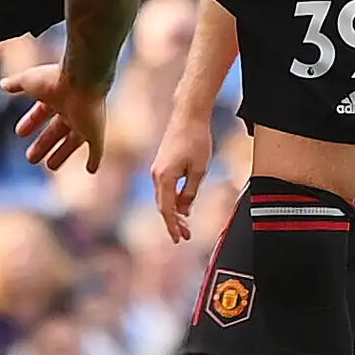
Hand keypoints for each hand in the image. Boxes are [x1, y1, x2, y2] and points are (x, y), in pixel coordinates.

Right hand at [3, 62, 110, 174]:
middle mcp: (71, 110)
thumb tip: (2, 84)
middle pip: (56, 130)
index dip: (31, 122)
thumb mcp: (28, 81)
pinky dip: (94, 159)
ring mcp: (85, 122)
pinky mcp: (96, 133)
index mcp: (56, 97)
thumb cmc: (55, 79)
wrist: (83, 80)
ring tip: (50, 166)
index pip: (42, 112)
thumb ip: (16, 84)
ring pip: (73, 142)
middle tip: (31, 158)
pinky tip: (91, 170)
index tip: (19, 133)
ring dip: (62, 154)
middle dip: (44, 143)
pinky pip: (96, 149)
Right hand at [150, 107, 217, 242]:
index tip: (179, 240)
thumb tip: (184, 210)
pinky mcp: (161, 163)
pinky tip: (183, 204)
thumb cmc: (196, 140)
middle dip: (173, 223)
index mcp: (164, 178)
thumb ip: (190, 192)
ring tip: (186, 224)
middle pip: (162, 206)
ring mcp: (157, 169)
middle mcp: (156, 175)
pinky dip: (172, 199)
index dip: (172, 227)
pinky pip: (164, 188)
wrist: (188, 115)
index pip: (166, 210)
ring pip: (163, 197)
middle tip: (185, 236)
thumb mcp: (199, 171)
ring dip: (173, 211)